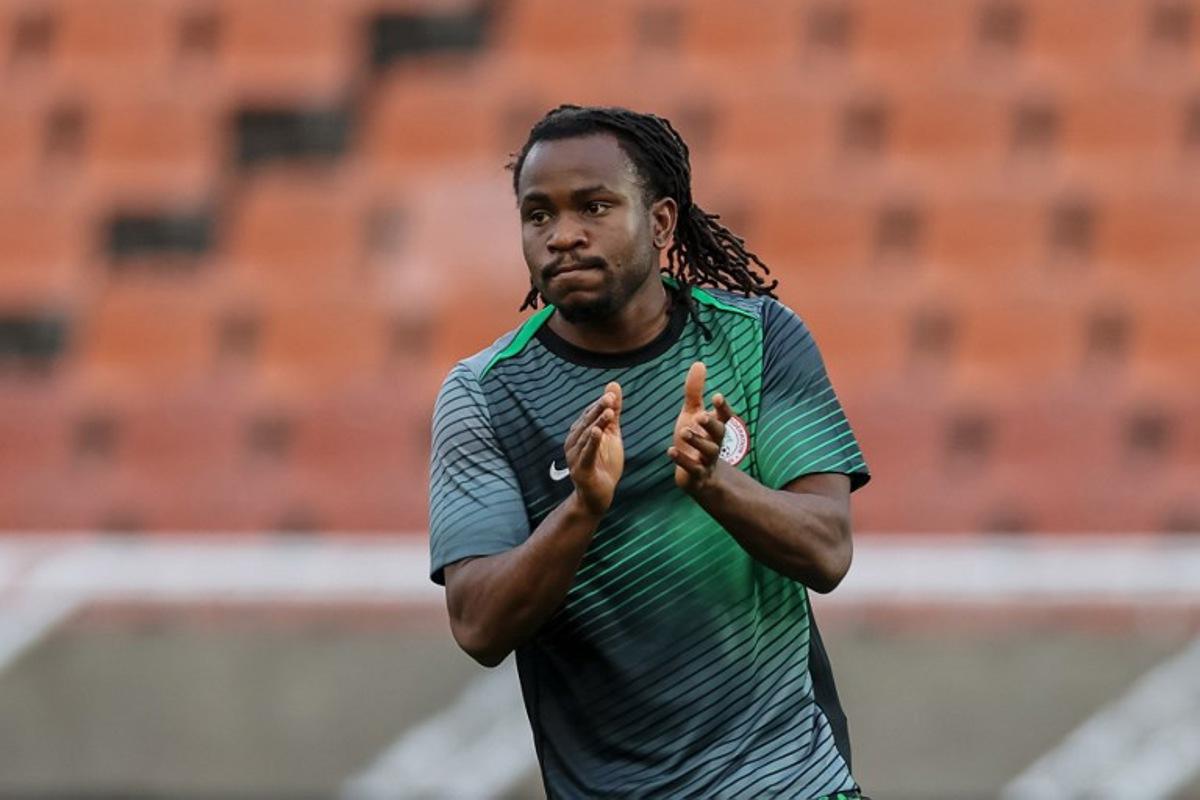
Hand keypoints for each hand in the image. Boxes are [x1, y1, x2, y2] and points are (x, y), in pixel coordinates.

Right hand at [564, 382, 623, 516]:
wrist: (598, 496)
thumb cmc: (604, 464)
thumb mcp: (612, 434)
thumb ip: (613, 411)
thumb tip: (614, 385)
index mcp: (579, 433)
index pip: (589, 415)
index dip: (600, 404)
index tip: (612, 394)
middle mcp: (573, 443)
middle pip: (586, 423)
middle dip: (598, 410)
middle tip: (610, 398)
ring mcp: (575, 457)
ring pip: (586, 437)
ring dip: (597, 423)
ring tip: (608, 412)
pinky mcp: (581, 470)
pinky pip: (586, 454)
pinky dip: (591, 443)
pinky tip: (598, 432)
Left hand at [668, 362, 734, 492]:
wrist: (697, 476)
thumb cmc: (695, 440)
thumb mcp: (692, 413)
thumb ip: (695, 391)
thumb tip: (699, 363)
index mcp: (715, 427)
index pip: (724, 417)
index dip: (722, 407)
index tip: (717, 396)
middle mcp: (714, 443)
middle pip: (719, 433)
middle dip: (711, 424)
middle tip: (700, 416)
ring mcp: (707, 460)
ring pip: (708, 451)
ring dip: (697, 441)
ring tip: (684, 431)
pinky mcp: (697, 475)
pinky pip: (692, 468)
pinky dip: (682, 460)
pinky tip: (670, 451)